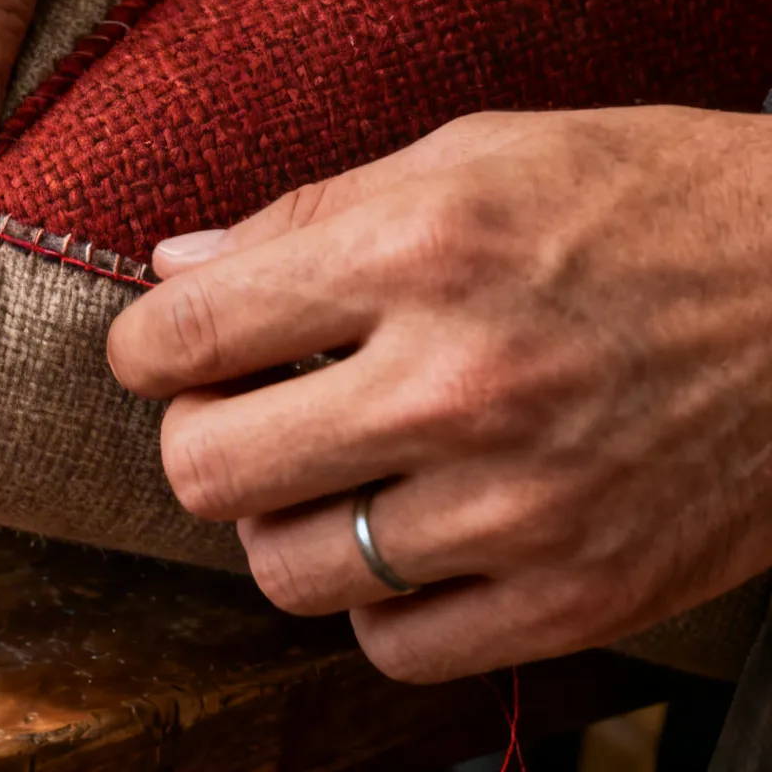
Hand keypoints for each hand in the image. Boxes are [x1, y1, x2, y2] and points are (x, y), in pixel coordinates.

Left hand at [107, 108, 771, 681]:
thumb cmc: (657, 204)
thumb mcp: (480, 154)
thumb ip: (310, 214)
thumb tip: (175, 271)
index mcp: (419, 253)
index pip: (182, 337)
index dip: (143, 351)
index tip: (161, 354)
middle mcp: (459, 385)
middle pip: (208, 471)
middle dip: (201, 439)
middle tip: (245, 414)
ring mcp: (522, 505)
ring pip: (288, 570)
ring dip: (287, 525)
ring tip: (336, 476)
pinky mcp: (583, 594)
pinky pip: (394, 647)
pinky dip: (379, 602)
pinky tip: (411, 538)